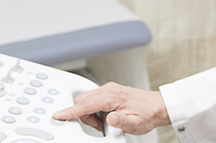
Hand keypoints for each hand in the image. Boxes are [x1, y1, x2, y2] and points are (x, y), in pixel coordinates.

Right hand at [51, 82, 169, 134]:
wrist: (157, 106)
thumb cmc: (147, 114)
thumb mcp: (135, 124)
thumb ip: (121, 122)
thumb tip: (109, 118)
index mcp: (112, 96)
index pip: (85, 104)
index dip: (70, 111)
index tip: (59, 115)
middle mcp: (108, 89)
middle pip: (82, 101)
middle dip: (83, 115)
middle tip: (98, 126)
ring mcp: (108, 89)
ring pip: (86, 100)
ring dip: (89, 113)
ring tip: (104, 122)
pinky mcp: (109, 92)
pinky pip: (93, 100)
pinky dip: (93, 109)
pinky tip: (104, 116)